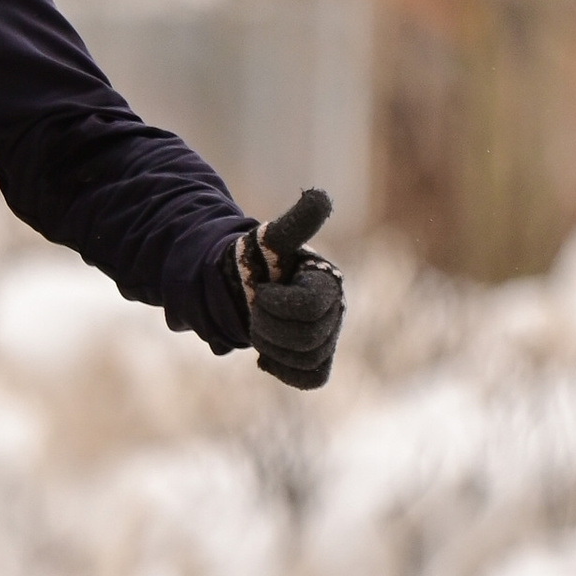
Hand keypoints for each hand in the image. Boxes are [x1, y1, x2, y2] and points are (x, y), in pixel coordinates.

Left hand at [238, 185, 343, 391]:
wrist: (240, 289)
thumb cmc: (255, 261)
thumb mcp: (271, 239)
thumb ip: (295, 223)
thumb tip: (320, 196)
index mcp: (329, 282)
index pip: (311, 308)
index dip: (278, 305)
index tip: (261, 292)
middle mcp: (336, 311)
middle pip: (308, 339)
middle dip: (270, 328)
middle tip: (255, 313)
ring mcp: (327, 337)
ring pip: (307, 360)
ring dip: (272, 347)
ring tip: (259, 329)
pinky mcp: (314, 360)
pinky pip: (310, 379)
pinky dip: (284, 369)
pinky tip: (267, 356)